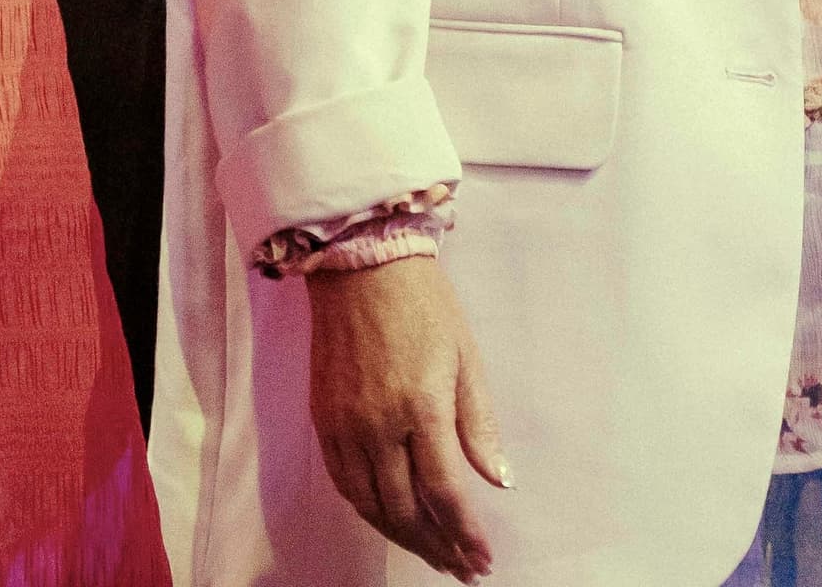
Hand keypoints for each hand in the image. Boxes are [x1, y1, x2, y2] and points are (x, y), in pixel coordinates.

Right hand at [305, 255, 508, 579]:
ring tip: (433, 553)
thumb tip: (497, 480)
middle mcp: (379, 425)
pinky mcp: (324, 421)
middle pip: (406, 511)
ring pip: (371, 506)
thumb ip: (479, 425)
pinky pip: (344, 484)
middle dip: (437, 547)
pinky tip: (391, 519)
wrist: (362, 266)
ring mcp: (346, 426)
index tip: (481, 559)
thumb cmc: (425, 306)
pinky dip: (369, 510)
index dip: (464, 534)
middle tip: (462, 568)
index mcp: (422, 406)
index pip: (445, 493)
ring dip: (404, 538)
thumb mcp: (466, 358)